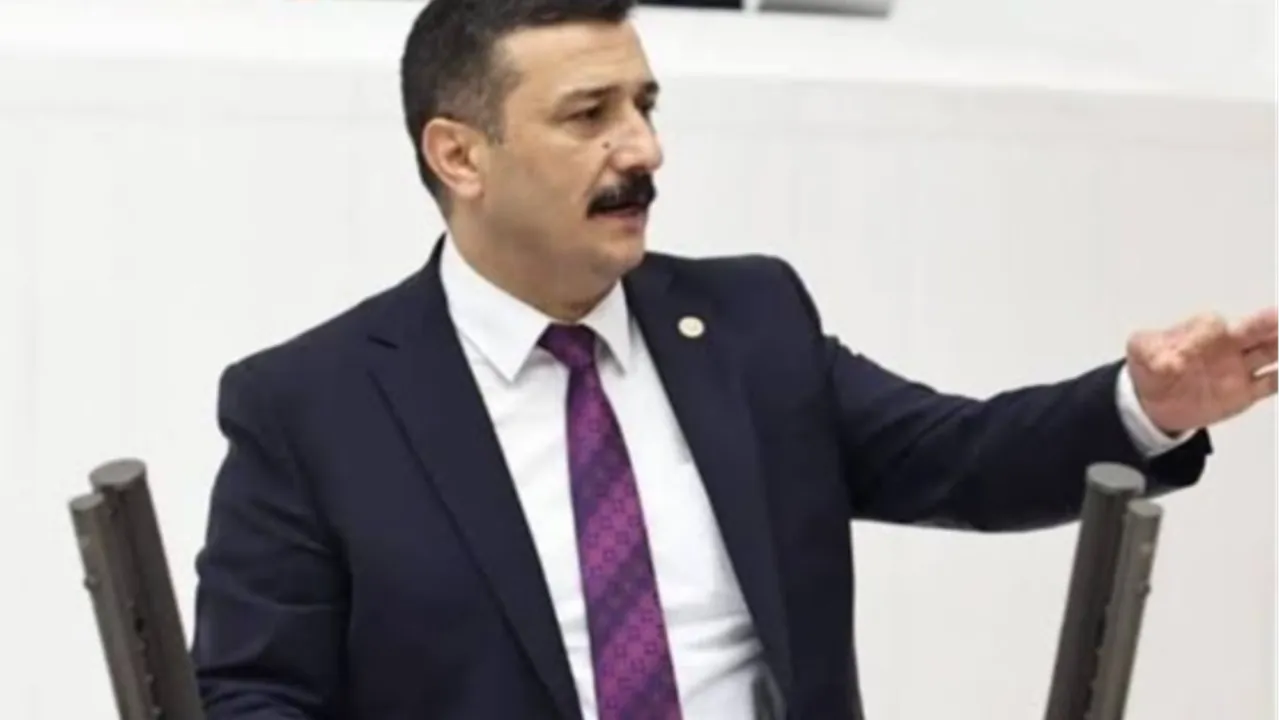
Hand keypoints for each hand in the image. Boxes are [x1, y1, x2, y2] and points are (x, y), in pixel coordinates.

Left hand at [1125, 307, 1278, 434]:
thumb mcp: (1140, 351)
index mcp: (1203, 329)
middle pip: (1256, 330)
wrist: (1155, 400)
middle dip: (1272, 323)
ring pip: (1270, 352)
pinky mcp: (1244, 392)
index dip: (1211, 331)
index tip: (1213, 333)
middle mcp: (1227, 344)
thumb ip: (1149, 350)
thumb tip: (1167, 362)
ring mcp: (1238, 368)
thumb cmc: (1150, 366)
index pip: (1214, 325)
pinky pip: (1269, 384)